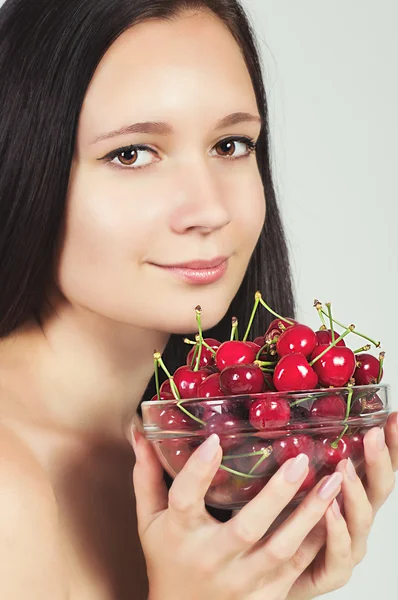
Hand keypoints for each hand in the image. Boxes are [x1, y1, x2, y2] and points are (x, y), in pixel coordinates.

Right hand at [132, 431, 343, 599]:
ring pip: (281, 549)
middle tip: (300, 461)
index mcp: (179, 533)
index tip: (215, 441)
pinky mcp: (264, 594)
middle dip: (276, 494)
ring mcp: (241, 580)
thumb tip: (139, 433)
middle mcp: (211, 558)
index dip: (198, 470)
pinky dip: (316, 540)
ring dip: (309, 515)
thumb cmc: (166, 559)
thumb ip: (146, 476)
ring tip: (332, 483)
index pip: (184, 500)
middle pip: (247, 527)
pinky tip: (334, 514)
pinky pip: (296, 567)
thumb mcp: (149, 519)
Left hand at [285, 412, 397, 599]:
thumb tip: (292, 416)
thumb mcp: (291, 482)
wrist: (263, 573)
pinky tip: (330, 513)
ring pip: (362, 520)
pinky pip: (340, 555)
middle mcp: (354, 520)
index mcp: (350, 495)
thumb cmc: (280, 523)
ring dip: (355, 493)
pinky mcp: (330, 573)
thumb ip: (299, 457)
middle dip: (379, 461)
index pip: (375, 467)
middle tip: (373, 435)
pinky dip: (337, 533)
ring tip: (345, 469)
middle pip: (378, 490)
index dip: (389, 445)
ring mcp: (347, 547)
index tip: (393, 418)